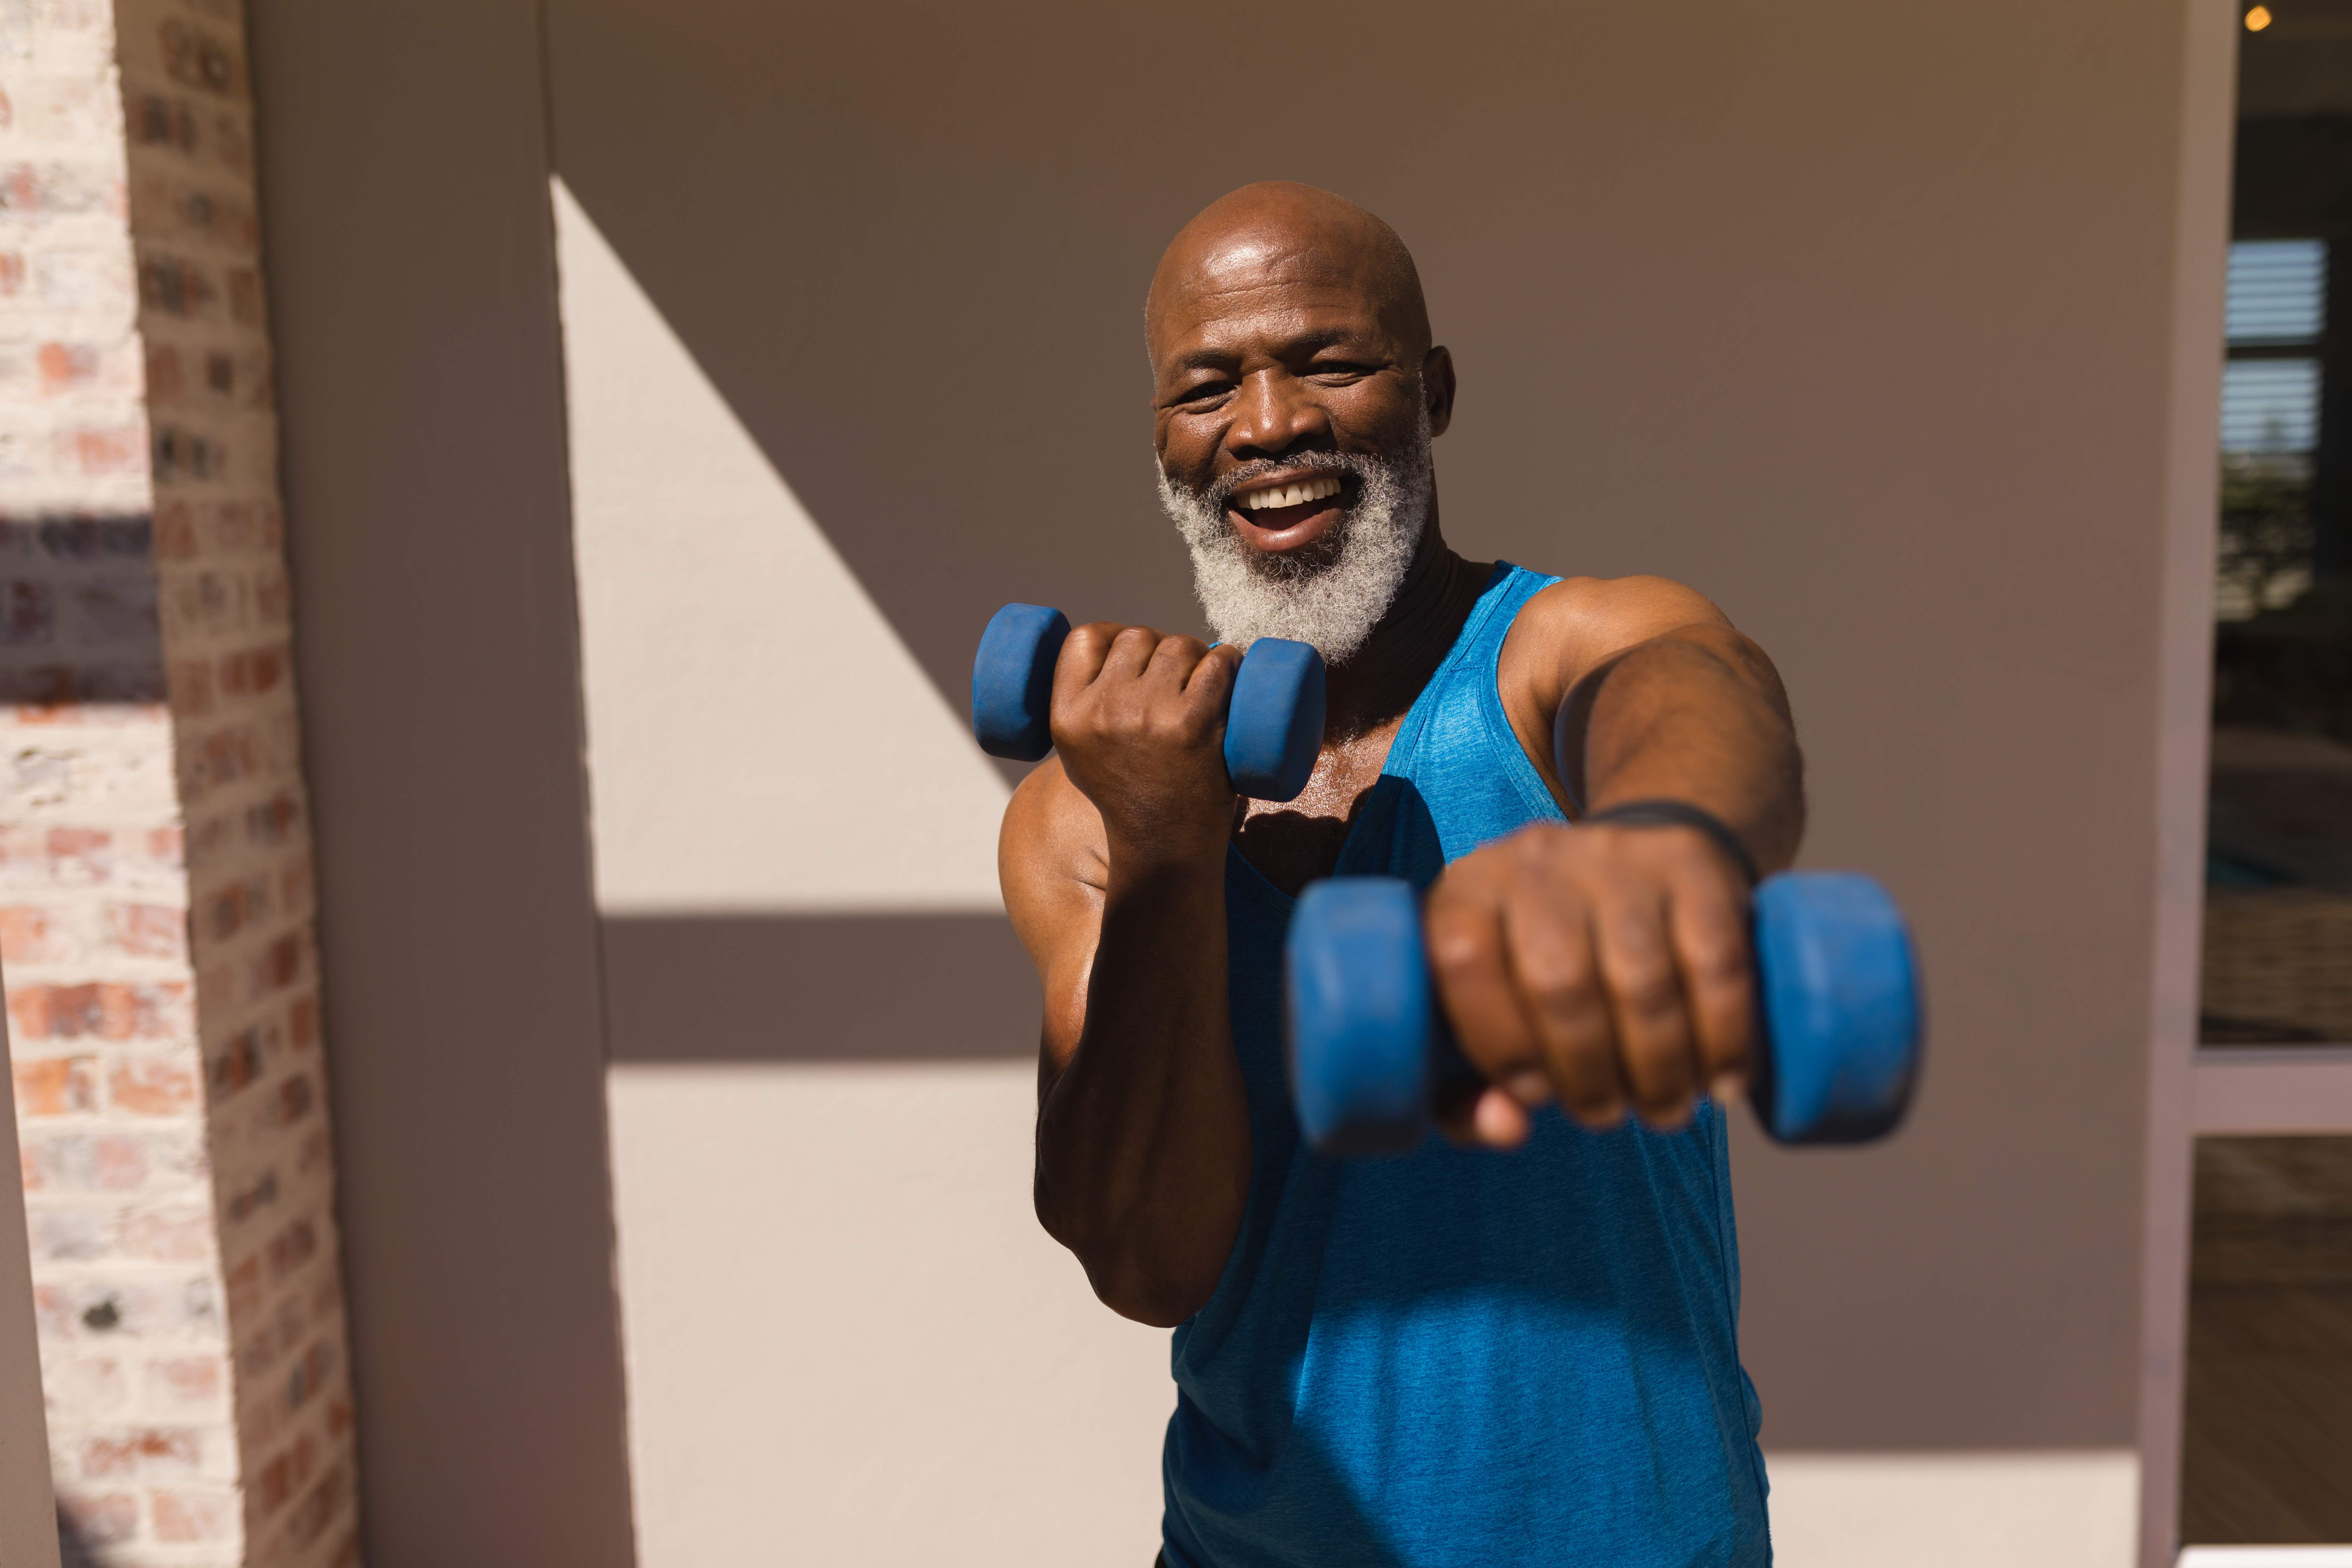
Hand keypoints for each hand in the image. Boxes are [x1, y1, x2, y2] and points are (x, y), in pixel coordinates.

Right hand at [1050, 624, 1243, 864]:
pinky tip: (1230, 677)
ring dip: (1197, 657)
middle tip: (1177, 681)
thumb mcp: (1079, 753)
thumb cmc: (1129, 795)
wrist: (1165, 846)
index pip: (1085, 639)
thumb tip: (1113, 645)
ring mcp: (1149, 715)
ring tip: (1202, 688)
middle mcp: (1103, 711)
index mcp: (1067, 716)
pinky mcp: (1194, 724)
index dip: (1113, 635)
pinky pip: (1218, 662)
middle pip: (1138, 637)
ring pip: (1179, 645)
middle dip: (1161, 650)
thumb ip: (1083, 705)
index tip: (1135, 653)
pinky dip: (1230, 663)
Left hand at [1422, 821, 1756, 1145]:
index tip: (1534, 1096)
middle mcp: (1535, 861)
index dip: (1499, 1042)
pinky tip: (1721, 1080)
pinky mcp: (1692, 865)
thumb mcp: (1481, 1021)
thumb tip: (1506, 1127)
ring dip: (1658, 1069)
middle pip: (1559, 981)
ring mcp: (1618, 856)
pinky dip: (1722, 1038)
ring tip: (1662, 1107)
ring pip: (1641, 981)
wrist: (1627, 872)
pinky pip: (1715, 963)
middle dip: (1587, 1074)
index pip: (1465, 961)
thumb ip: (1463, 1092)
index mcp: (1467, 891)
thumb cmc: (1537, 971)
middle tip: (1605, 1113)